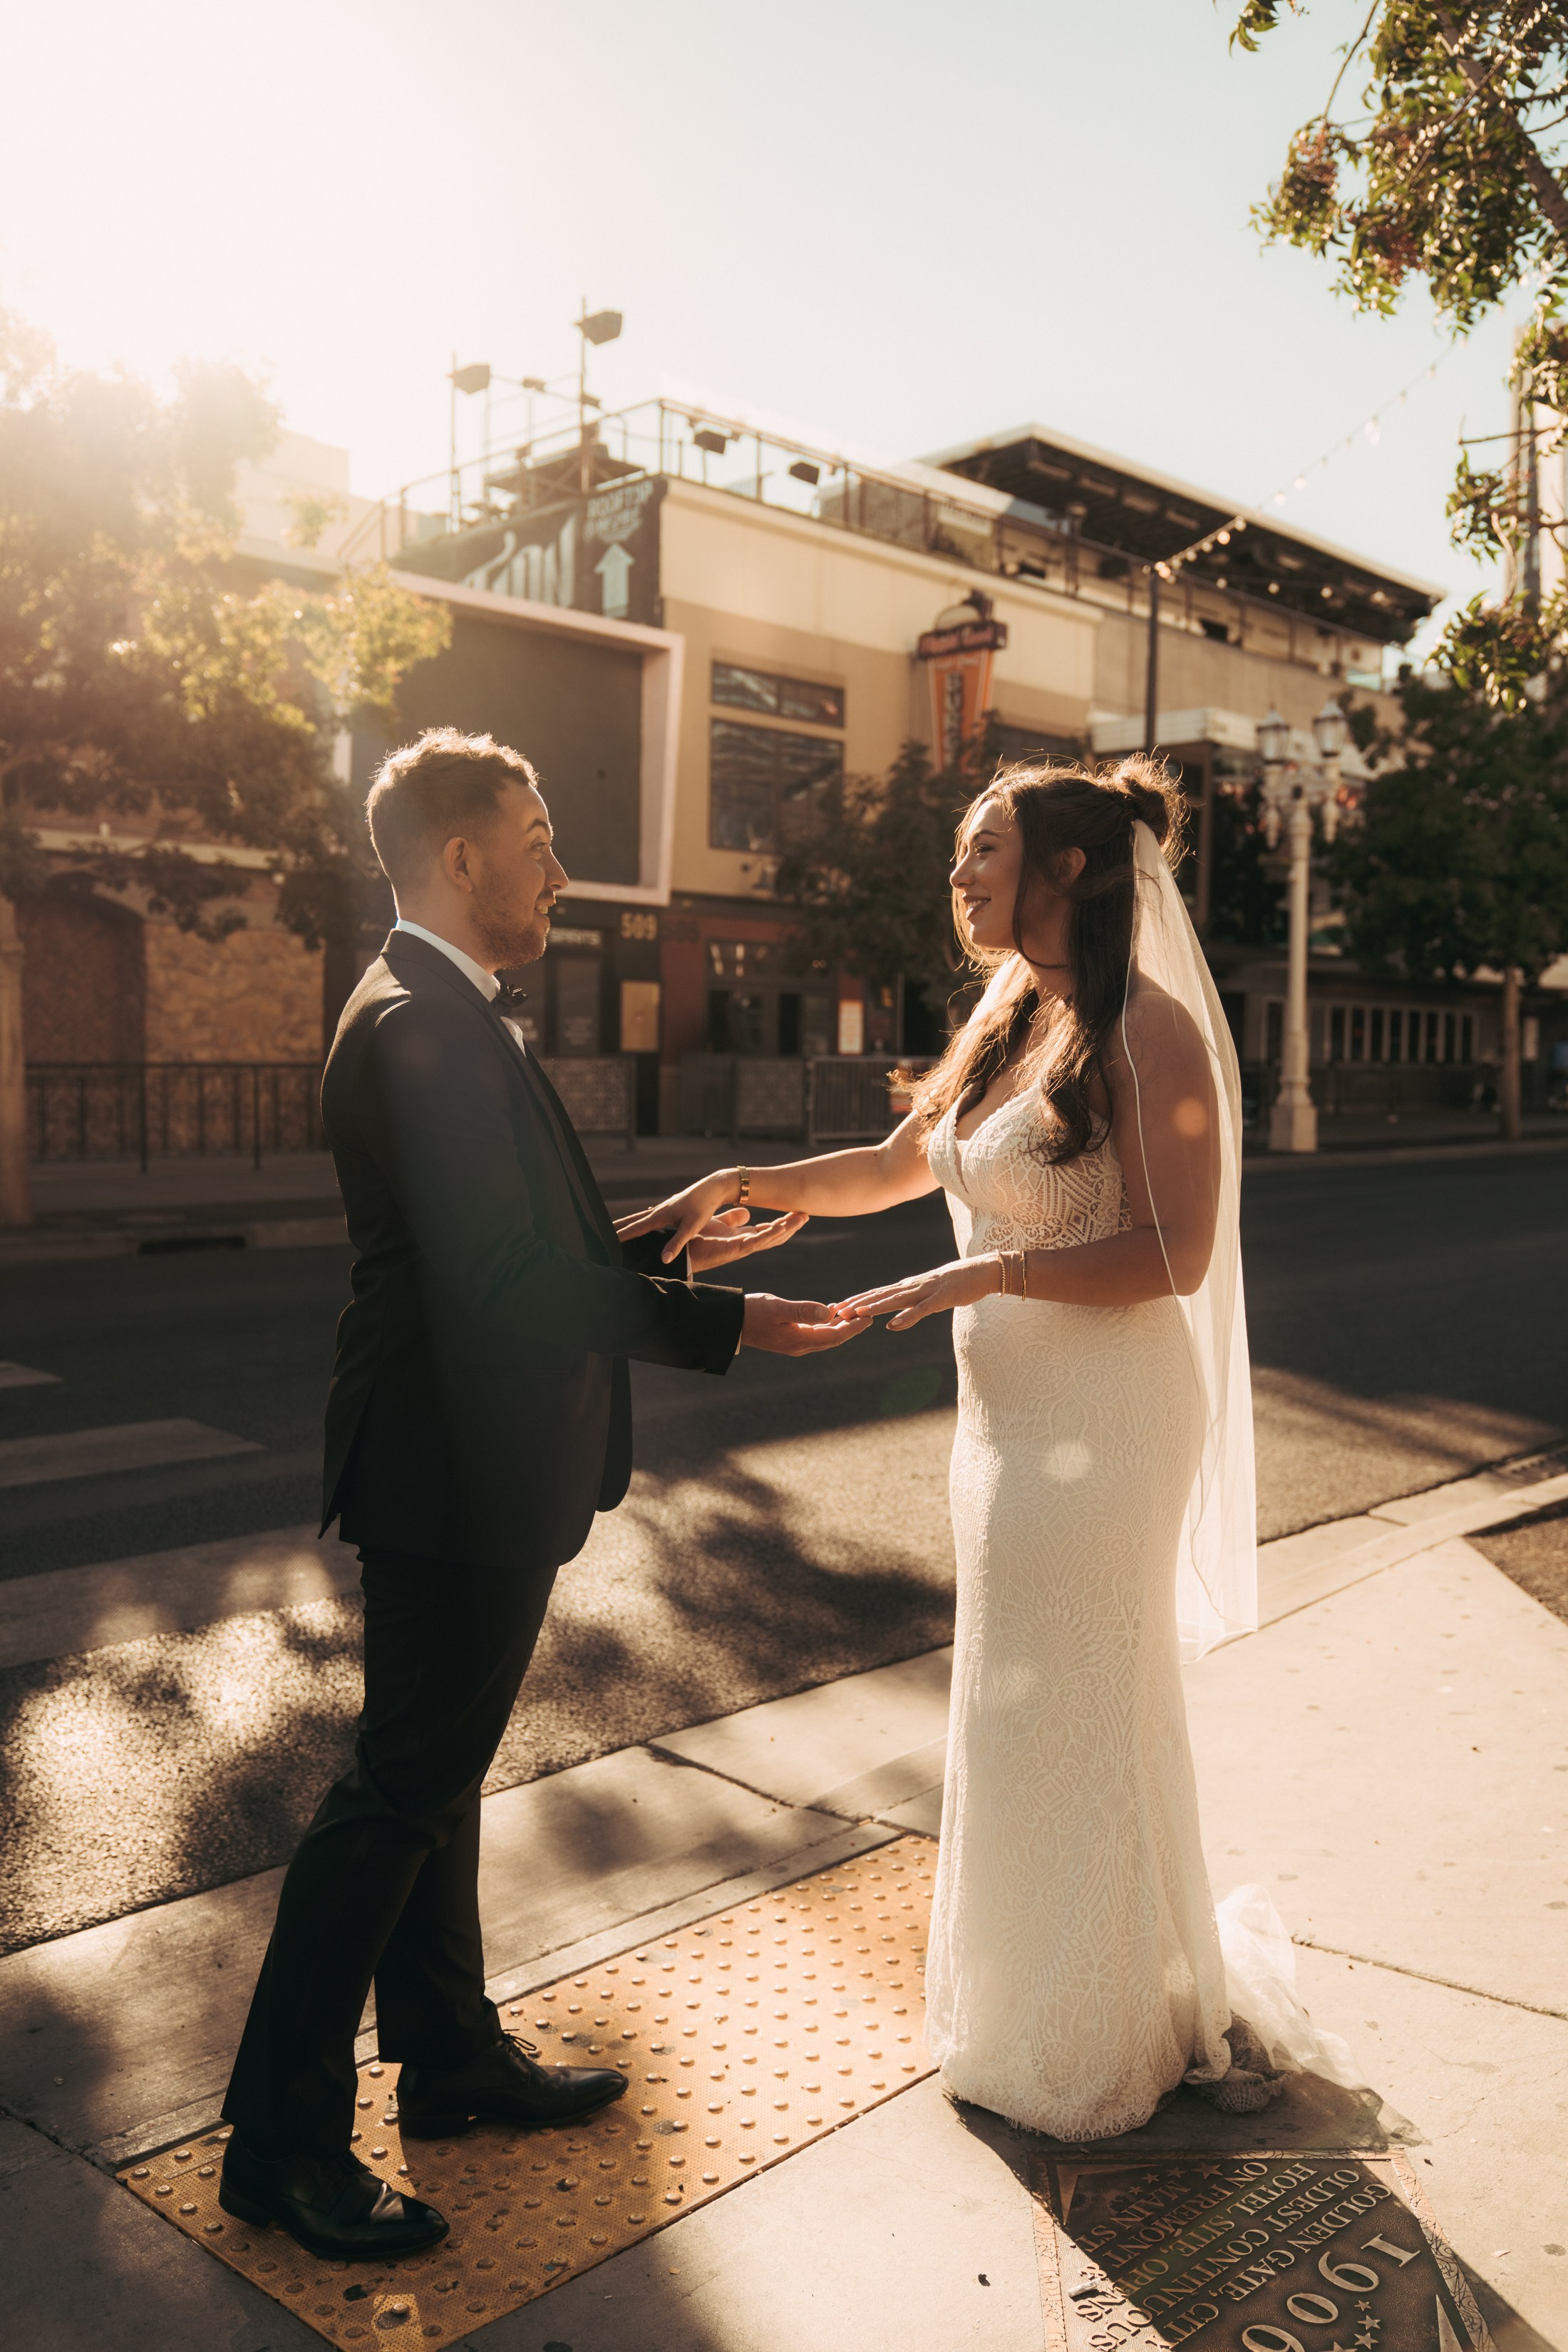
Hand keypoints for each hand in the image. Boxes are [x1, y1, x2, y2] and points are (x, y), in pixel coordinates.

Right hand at [615, 1170, 739, 1263]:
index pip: (636, 1228)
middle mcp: (659, 1210)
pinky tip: (642, 1223)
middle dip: (619, 1227)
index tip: (608, 1242)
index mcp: (660, 1215)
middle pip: (634, 1220)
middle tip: (603, 1233)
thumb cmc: (703, 1207)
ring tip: (616, 1229)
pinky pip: (650, 1216)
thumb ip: (677, 1244)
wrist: (713, 1188)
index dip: (622, 1236)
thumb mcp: (691, 1227)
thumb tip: (664, 1259)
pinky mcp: (671, 1207)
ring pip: (641, 1217)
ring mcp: (664, 1208)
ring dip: (628, 1223)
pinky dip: (640, 1221)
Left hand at [683, 1205, 808, 1272]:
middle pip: (774, 1235)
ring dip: (786, 1229)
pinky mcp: (735, 1250)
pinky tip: (782, 1226)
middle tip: (806, 1214)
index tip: (796, 1213)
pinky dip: (770, 1234)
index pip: (767, 1230)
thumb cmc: (696, 1239)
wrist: (681, 1251)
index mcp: (742, 1238)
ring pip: (770, 1239)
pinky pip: (757, 1242)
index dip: (782, 1223)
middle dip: (790, 1226)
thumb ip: (731, 1219)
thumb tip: (747, 1212)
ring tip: (801, 1218)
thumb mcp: (717, 1224)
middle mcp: (745, 1244)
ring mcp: (742, 1248)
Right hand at [741, 1293, 868, 1354]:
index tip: (869, 1318)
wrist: (729, 1323)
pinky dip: (825, 1322)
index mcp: (800, 1341)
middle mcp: (800, 1345)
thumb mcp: (778, 1308)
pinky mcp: (788, 1336)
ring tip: (853, 1312)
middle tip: (867, 1315)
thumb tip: (829, 1313)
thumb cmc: (752, 1312)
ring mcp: (794, 1342)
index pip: (835, 1336)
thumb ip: (804, 1310)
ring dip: (839, 1324)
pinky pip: (814, 1332)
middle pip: (833, 1338)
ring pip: (824, 1335)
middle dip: (850, 1327)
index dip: (853, 1328)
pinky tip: (831, 1311)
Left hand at [834, 1256, 998, 1330]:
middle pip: (879, 1295)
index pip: (876, 1293)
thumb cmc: (955, 1284)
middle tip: (836, 1311)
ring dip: (875, 1306)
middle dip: (856, 1303)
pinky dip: (907, 1316)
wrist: (981, 1271)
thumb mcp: (928, 1298)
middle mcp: (911, 1287)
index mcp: (907, 1287)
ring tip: (856, 1313)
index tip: (837, 1307)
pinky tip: (894, 1324)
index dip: (855, 1300)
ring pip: (895, 1300)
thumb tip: (892, 1323)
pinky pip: (921, 1309)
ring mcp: (925, 1292)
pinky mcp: (940, 1299)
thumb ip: (910, 1309)